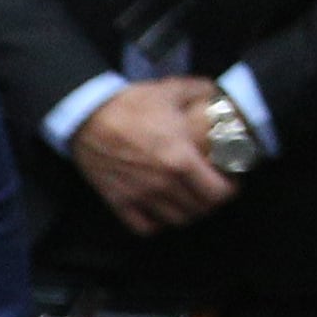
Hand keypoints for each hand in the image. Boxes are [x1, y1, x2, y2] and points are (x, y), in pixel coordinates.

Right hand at [69, 76, 238, 234]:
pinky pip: (145, 227)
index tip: (230, 182)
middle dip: (210, 202)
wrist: (87, 117)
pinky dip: (157, 224)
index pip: (218, 193)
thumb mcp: (172, 89)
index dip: (230, 190)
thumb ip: (202, 90)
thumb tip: (219, 91)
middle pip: (200, 210)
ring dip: (186, 213)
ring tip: (188, 201)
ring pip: (176, 221)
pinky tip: (160, 212)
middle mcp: (163, 183)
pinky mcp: (118, 201)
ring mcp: (140, 196)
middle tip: (211, 190)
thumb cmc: (130, 104)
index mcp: (181, 159)